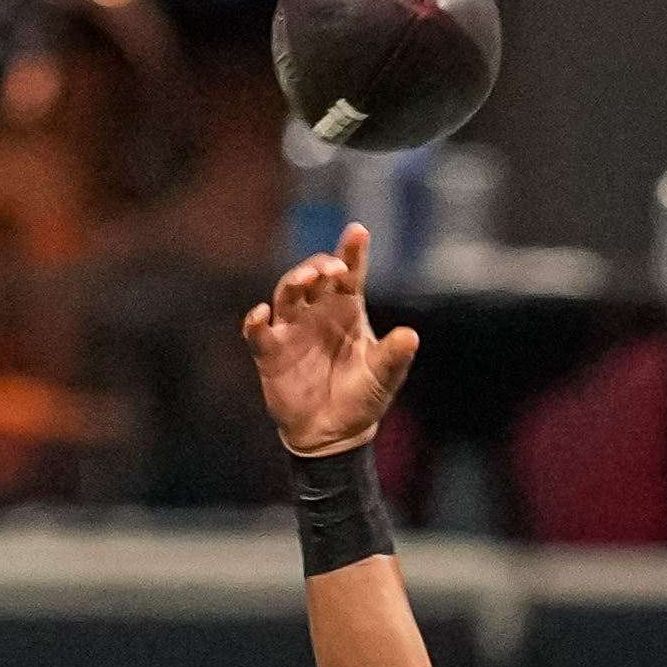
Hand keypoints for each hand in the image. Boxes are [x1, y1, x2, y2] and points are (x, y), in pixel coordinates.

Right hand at [243, 224, 419, 457]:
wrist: (334, 434)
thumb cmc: (361, 399)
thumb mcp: (383, 377)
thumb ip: (395, 356)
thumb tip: (411, 336)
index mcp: (347, 309)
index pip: (349, 273)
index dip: (352, 251)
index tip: (358, 232)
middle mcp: (317, 311)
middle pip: (314, 275)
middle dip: (321, 265)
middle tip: (334, 267)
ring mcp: (291, 328)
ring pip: (286, 293)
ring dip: (293, 282)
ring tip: (307, 279)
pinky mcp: (270, 351)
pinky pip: (257, 332)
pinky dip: (255, 321)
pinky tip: (261, 314)